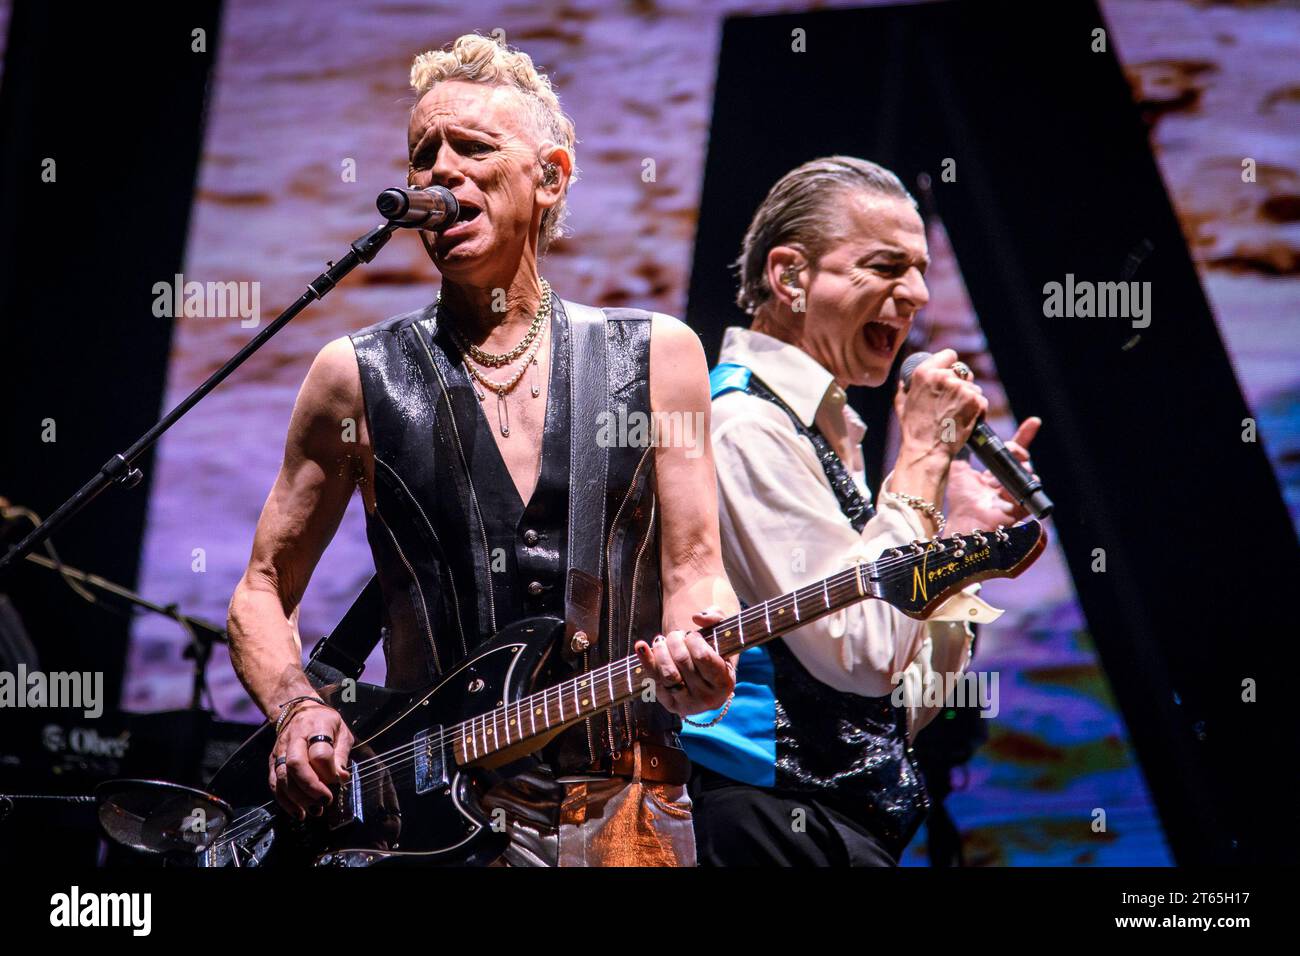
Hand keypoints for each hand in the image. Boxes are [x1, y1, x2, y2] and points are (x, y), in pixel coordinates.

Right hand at [268, 701, 354, 820]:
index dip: (329, 770)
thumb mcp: (342, 731)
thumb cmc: (325, 723)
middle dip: (311, 787)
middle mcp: (294, 738)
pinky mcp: (272, 761)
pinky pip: (274, 784)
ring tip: (315, 810)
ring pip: (282, 777)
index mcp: (316, 726)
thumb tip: (342, 778)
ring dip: (298, 798)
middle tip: (326, 800)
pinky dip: (285, 801)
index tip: (339, 780)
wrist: (298, 710)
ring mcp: (280, 751)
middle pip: (296, 764)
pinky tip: (298, 812)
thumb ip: (342, 754)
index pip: (319, 752)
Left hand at [634, 607, 735, 715]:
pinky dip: (646, 661)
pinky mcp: (670, 705)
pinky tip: (641, 646)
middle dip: (675, 640)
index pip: (703, 657)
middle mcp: (708, 698)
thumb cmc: (716, 651)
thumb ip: (716, 618)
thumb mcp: (723, 632)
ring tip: (662, 641)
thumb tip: (697, 617)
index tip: (692, 635)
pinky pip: (654, 681)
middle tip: (676, 635)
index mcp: (725, 683)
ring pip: (667, 673)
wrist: (706, 677)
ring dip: (661, 650)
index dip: (693, 640)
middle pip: (682, 661)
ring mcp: (688, 704)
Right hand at [893, 349, 988, 463]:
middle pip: (963, 371)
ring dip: (969, 397)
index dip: (950, 364)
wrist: (927, 449)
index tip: (949, 374)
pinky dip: (977, 409)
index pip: (949, 354)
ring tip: (957, 413)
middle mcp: (945, 377)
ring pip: (973, 387)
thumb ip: (905, 386)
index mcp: (925, 373)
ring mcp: (962, 389)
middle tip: (952, 400)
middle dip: (960, 383)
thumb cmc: (913, 428)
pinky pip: (981, 400)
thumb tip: (906, 379)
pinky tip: (966, 418)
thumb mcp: (901, 402)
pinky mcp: (976, 401)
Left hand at [945, 417, 1041, 533]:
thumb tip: (959, 433)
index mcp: (992, 476)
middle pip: (1022, 460)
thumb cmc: (961, 501)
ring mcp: (1015, 494)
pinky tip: (1009, 484)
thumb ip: (961, 454)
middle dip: (1021, 448)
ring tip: (1008, 466)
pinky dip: (1026, 482)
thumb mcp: (957, 471)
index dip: (1022, 437)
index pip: (1009, 453)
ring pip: (1029, 471)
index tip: (1034, 421)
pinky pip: (1033, 489)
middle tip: (1013, 447)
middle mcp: (1005, 483)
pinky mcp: (1023, 505)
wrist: (966, 522)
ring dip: (1021, 464)